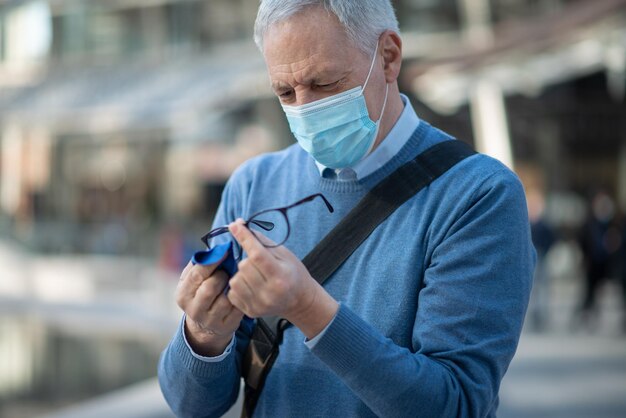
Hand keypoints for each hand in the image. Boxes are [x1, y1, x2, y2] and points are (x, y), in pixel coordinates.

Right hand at [176, 257, 243, 355]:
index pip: (197, 274)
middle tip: (227, 271)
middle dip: (222, 276)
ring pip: (225, 300)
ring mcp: (210, 320)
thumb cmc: (199, 293)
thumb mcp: (192, 280)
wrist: (204, 325)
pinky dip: (241, 298)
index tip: (225, 251)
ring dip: (232, 288)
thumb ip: (200, 264)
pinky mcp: (225, 327)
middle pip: (210, 288)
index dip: (213, 261)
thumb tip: (217, 248)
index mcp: (183, 294)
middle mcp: (194, 309)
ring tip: (234, 282)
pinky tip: (241, 293)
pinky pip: (237, 309)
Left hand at [227, 219, 338, 338]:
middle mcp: (270, 293)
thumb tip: (239, 224)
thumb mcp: (284, 254)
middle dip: (248, 260)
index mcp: (280, 276)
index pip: (257, 254)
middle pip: (244, 266)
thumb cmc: (293, 273)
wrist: (299, 302)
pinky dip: (238, 286)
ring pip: (235, 279)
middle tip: (258, 263)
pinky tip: (251, 286)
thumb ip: (261, 240)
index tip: (234, 225)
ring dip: (242, 273)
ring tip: (255, 275)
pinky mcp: (251, 312)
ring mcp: (259, 304)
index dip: (244, 238)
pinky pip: (232, 293)